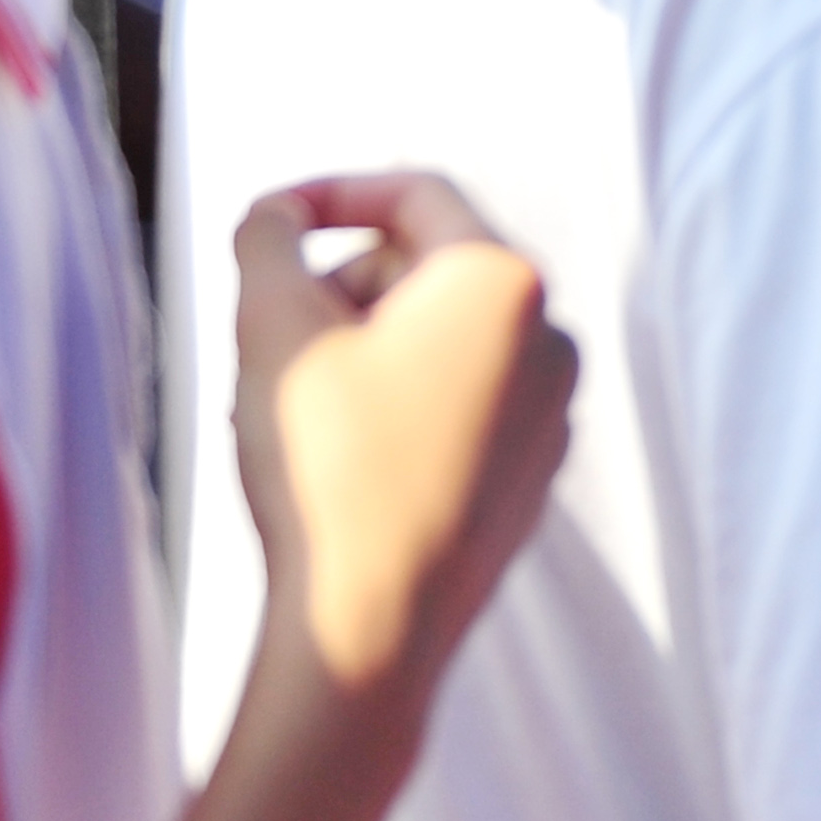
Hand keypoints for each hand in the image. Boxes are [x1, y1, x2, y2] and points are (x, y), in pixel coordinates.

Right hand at [230, 172, 574, 702]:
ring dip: (363, 349)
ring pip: (442, 342)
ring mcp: (552, 413)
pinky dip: (399, 405)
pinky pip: (461, 405)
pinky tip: (339, 460)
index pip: (416, 193)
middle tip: (271, 340)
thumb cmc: (324, 467)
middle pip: (429, 270)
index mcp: (504, 282)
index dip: (331, 193)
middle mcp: (553, 338)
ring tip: (295, 407)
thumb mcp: (271, 324)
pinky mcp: (533, 476)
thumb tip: (275, 216)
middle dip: (342, 287)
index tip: (269, 222)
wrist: (372, 627)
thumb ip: (267, 239)